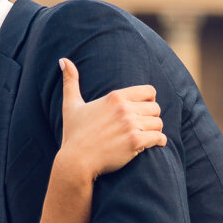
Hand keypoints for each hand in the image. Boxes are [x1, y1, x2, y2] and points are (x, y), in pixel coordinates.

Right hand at [57, 58, 165, 179]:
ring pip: (158, 123)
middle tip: (147, 125)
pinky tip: (157, 143)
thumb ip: (70, 81)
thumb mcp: (71, 105)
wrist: (75, 161)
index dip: (150, 100)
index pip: (149, 91)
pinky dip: (160, 141)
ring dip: (156, 130)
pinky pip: (159, 137)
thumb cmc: (74, 134)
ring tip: (150, 135)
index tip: (145, 109)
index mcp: (115, 97)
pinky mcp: (135, 142)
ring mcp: (130, 125)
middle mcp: (124, 109)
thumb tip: (63, 60)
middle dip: (152, 117)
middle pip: (155, 107)